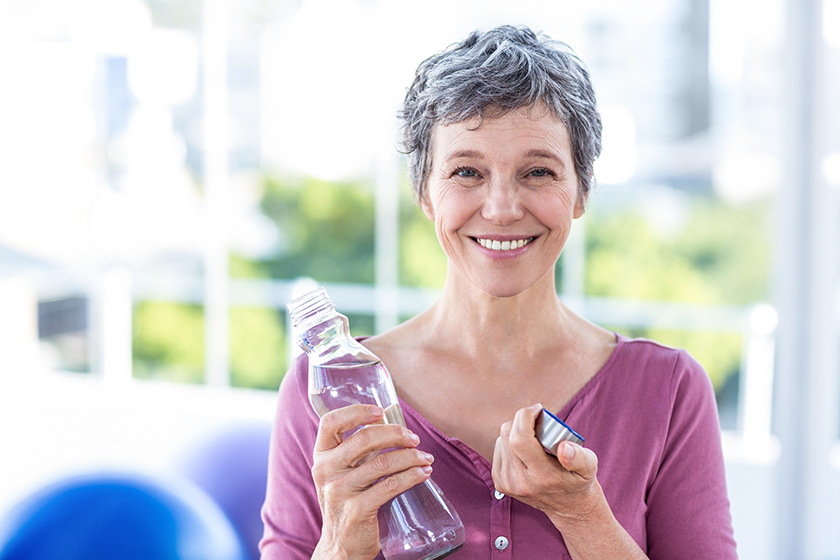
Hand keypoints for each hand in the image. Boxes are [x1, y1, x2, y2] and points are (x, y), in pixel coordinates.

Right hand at [311, 404, 433, 559]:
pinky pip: (390, 486)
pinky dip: (411, 476)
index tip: (381, 412)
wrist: (341, 546)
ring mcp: (339, 491)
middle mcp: (325, 471)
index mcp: (321, 456)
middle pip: (364, 438)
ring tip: (425, 458)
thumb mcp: (342, 473)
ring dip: (410, 457)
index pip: (330, 422)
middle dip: (396, 434)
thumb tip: (392, 423)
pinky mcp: (356, 510)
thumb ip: (358, 450)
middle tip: (414, 439)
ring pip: (382, 462)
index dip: (356, 412)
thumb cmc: (348, 501)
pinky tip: (423, 474)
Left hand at [491, 404, 599, 524]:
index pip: (520, 439)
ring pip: (501, 439)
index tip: (538, 410)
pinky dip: (509, 443)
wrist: (568, 509)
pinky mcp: (500, 483)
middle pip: (508, 434)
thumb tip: (564, 447)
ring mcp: (508, 484)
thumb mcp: (589, 467)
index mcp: (542, 476)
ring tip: (533, 440)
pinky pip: (498, 449)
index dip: (526, 416)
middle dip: (522, 421)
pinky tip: (524, 450)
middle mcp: (520, 482)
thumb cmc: (578, 482)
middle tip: (538, 423)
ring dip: (515, 432)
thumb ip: (579, 457)